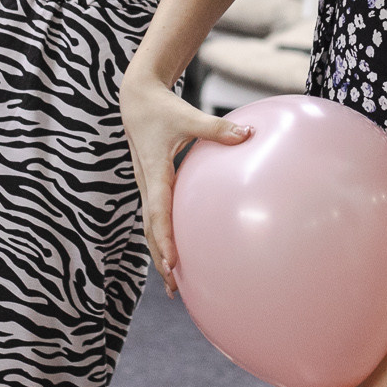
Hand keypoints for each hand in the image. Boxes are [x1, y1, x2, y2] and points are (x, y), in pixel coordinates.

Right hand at [118, 72, 250, 295]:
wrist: (136, 99)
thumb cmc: (162, 107)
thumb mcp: (188, 115)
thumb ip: (217, 128)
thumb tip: (249, 134)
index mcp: (154, 170)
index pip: (157, 211)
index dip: (164, 238)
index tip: (171, 262)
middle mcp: (146, 182)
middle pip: (149, 229)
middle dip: (159, 257)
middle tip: (172, 286)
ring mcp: (145, 185)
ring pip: (149, 226)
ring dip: (159, 252)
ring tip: (171, 283)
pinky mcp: (150, 183)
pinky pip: (155, 215)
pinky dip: (162, 236)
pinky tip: (176, 251)